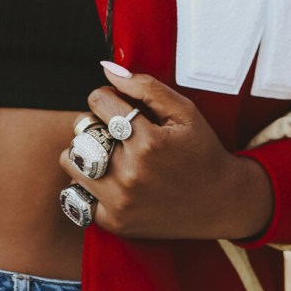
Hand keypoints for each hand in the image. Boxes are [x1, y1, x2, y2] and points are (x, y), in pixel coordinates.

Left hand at [59, 62, 272, 239]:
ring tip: (110, 154)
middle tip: (119, 133)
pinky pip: (75, 192)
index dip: (108, 98)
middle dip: (97, 125)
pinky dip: (88, 181)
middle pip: (82, 129)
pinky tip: (111, 179)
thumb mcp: (186, 112)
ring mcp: (120, 200)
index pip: (99, 101)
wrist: (220, 202)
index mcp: (150, 141)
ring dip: (85, 152)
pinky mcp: (113, 221)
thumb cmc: (201, 151)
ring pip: (71, 160)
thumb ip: (147, 88)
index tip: (121, 106)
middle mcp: (131, 172)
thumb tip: (107, 70)